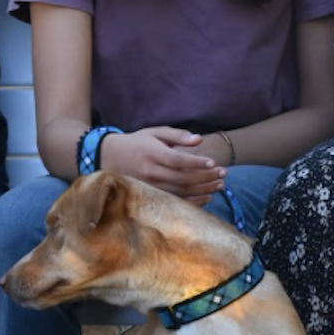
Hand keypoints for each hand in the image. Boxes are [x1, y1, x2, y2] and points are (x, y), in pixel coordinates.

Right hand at [96, 126, 224, 205]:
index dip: (195, 163)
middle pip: (182, 178)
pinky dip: (192, 201)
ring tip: (220, 184)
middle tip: (223, 173)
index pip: (177, 160)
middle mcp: (150, 171)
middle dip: (205, 176)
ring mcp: (149, 186)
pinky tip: (207, 197)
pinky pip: (174, 201)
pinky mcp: (150, 195)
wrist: (110, 157)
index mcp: (152, 153)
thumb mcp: (155, 133)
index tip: (213, 162)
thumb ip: (177, 135)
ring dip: (203, 189)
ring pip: (181, 191)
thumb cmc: (138, 142)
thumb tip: (199, 140)